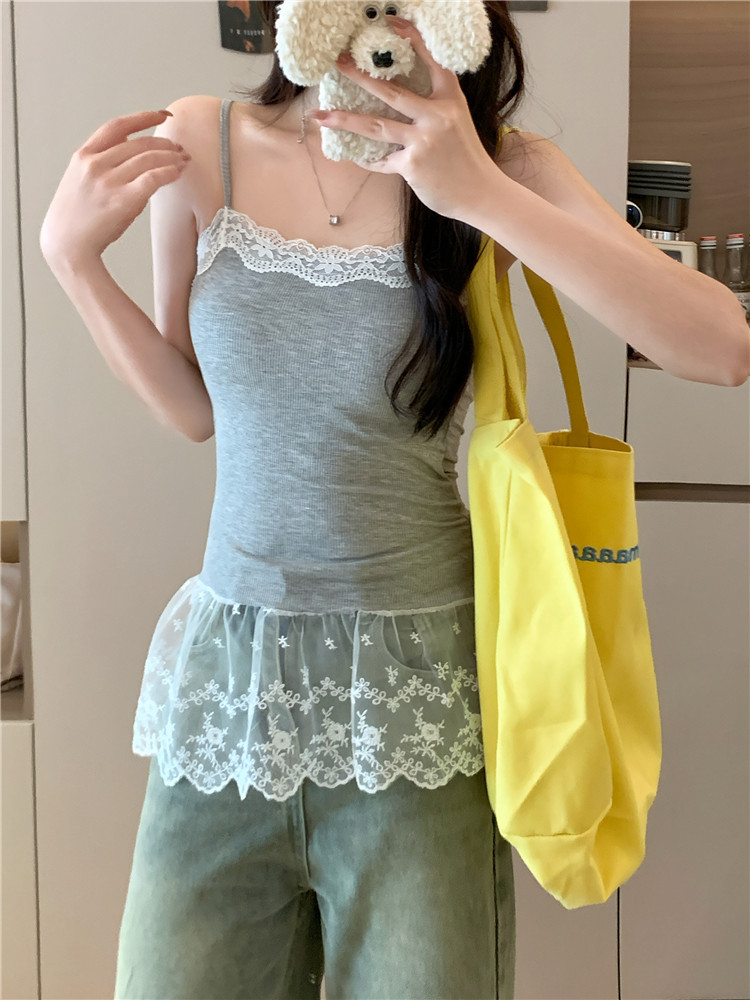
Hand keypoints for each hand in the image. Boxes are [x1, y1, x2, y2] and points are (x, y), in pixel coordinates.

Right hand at [40, 110, 188, 268]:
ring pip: (148, 158)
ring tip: (184, 161)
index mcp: (83, 156)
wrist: (67, 245)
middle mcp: (95, 164)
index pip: (117, 126)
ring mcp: (108, 181)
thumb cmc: (77, 218)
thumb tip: (131, 149)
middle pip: (138, 143)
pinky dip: (169, 172)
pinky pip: (153, 178)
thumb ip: (101, 163)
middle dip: (164, 143)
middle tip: (180, 148)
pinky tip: (178, 173)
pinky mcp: (123, 200)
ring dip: (171, 157)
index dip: (143, 118)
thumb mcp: (79, 180)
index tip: (161, 115)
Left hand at [308, 15, 496, 220]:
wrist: (480, 194)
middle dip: (360, 77)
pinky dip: (369, 160)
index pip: (432, 62)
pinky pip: (382, 161)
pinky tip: (355, 157)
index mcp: (451, 100)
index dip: (413, 41)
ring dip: (346, 120)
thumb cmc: (467, 160)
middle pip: (391, 92)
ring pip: (376, 126)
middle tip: (338, 63)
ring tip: (322, 116)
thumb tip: (398, 103)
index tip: (392, 24)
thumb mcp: (458, 124)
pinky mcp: (412, 165)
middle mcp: (437, 116)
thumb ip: (433, 110)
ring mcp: (423, 141)